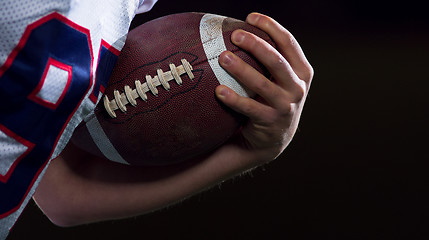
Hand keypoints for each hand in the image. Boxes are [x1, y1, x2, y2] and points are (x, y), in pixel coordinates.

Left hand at [215, 12, 312, 161]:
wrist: (273, 138)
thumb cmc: (271, 98)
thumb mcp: (280, 79)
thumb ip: (270, 58)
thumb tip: (240, 28)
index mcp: (301, 71)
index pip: (288, 42)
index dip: (270, 26)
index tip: (250, 17)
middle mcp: (297, 87)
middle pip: (276, 61)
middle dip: (256, 45)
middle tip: (235, 35)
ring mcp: (286, 106)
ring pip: (262, 84)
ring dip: (241, 70)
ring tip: (222, 58)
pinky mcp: (271, 122)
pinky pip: (250, 108)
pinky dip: (234, 99)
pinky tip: (218, 91)